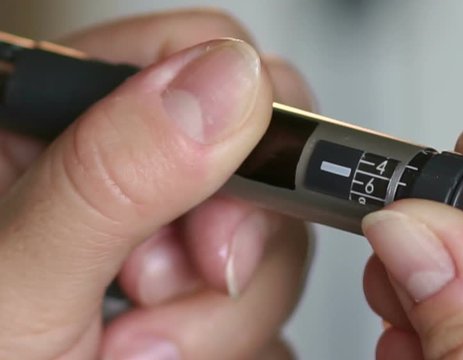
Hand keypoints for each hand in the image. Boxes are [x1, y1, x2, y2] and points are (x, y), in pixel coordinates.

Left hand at [0, 9, 313, 359]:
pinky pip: (267, 303)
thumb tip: (225, 85)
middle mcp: (125, 172)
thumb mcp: (13, 288)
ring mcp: (170, 235)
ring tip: (137, 349)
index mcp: (62, 123)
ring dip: (222, 315)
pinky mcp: (200, 292)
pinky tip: (165, 355)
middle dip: (229, 248)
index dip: (239, 131)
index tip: (211, 230)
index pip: (201, 55)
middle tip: (152, 298)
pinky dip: (235, 343)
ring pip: (271, 241)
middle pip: (257, 160)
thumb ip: (109, 177)